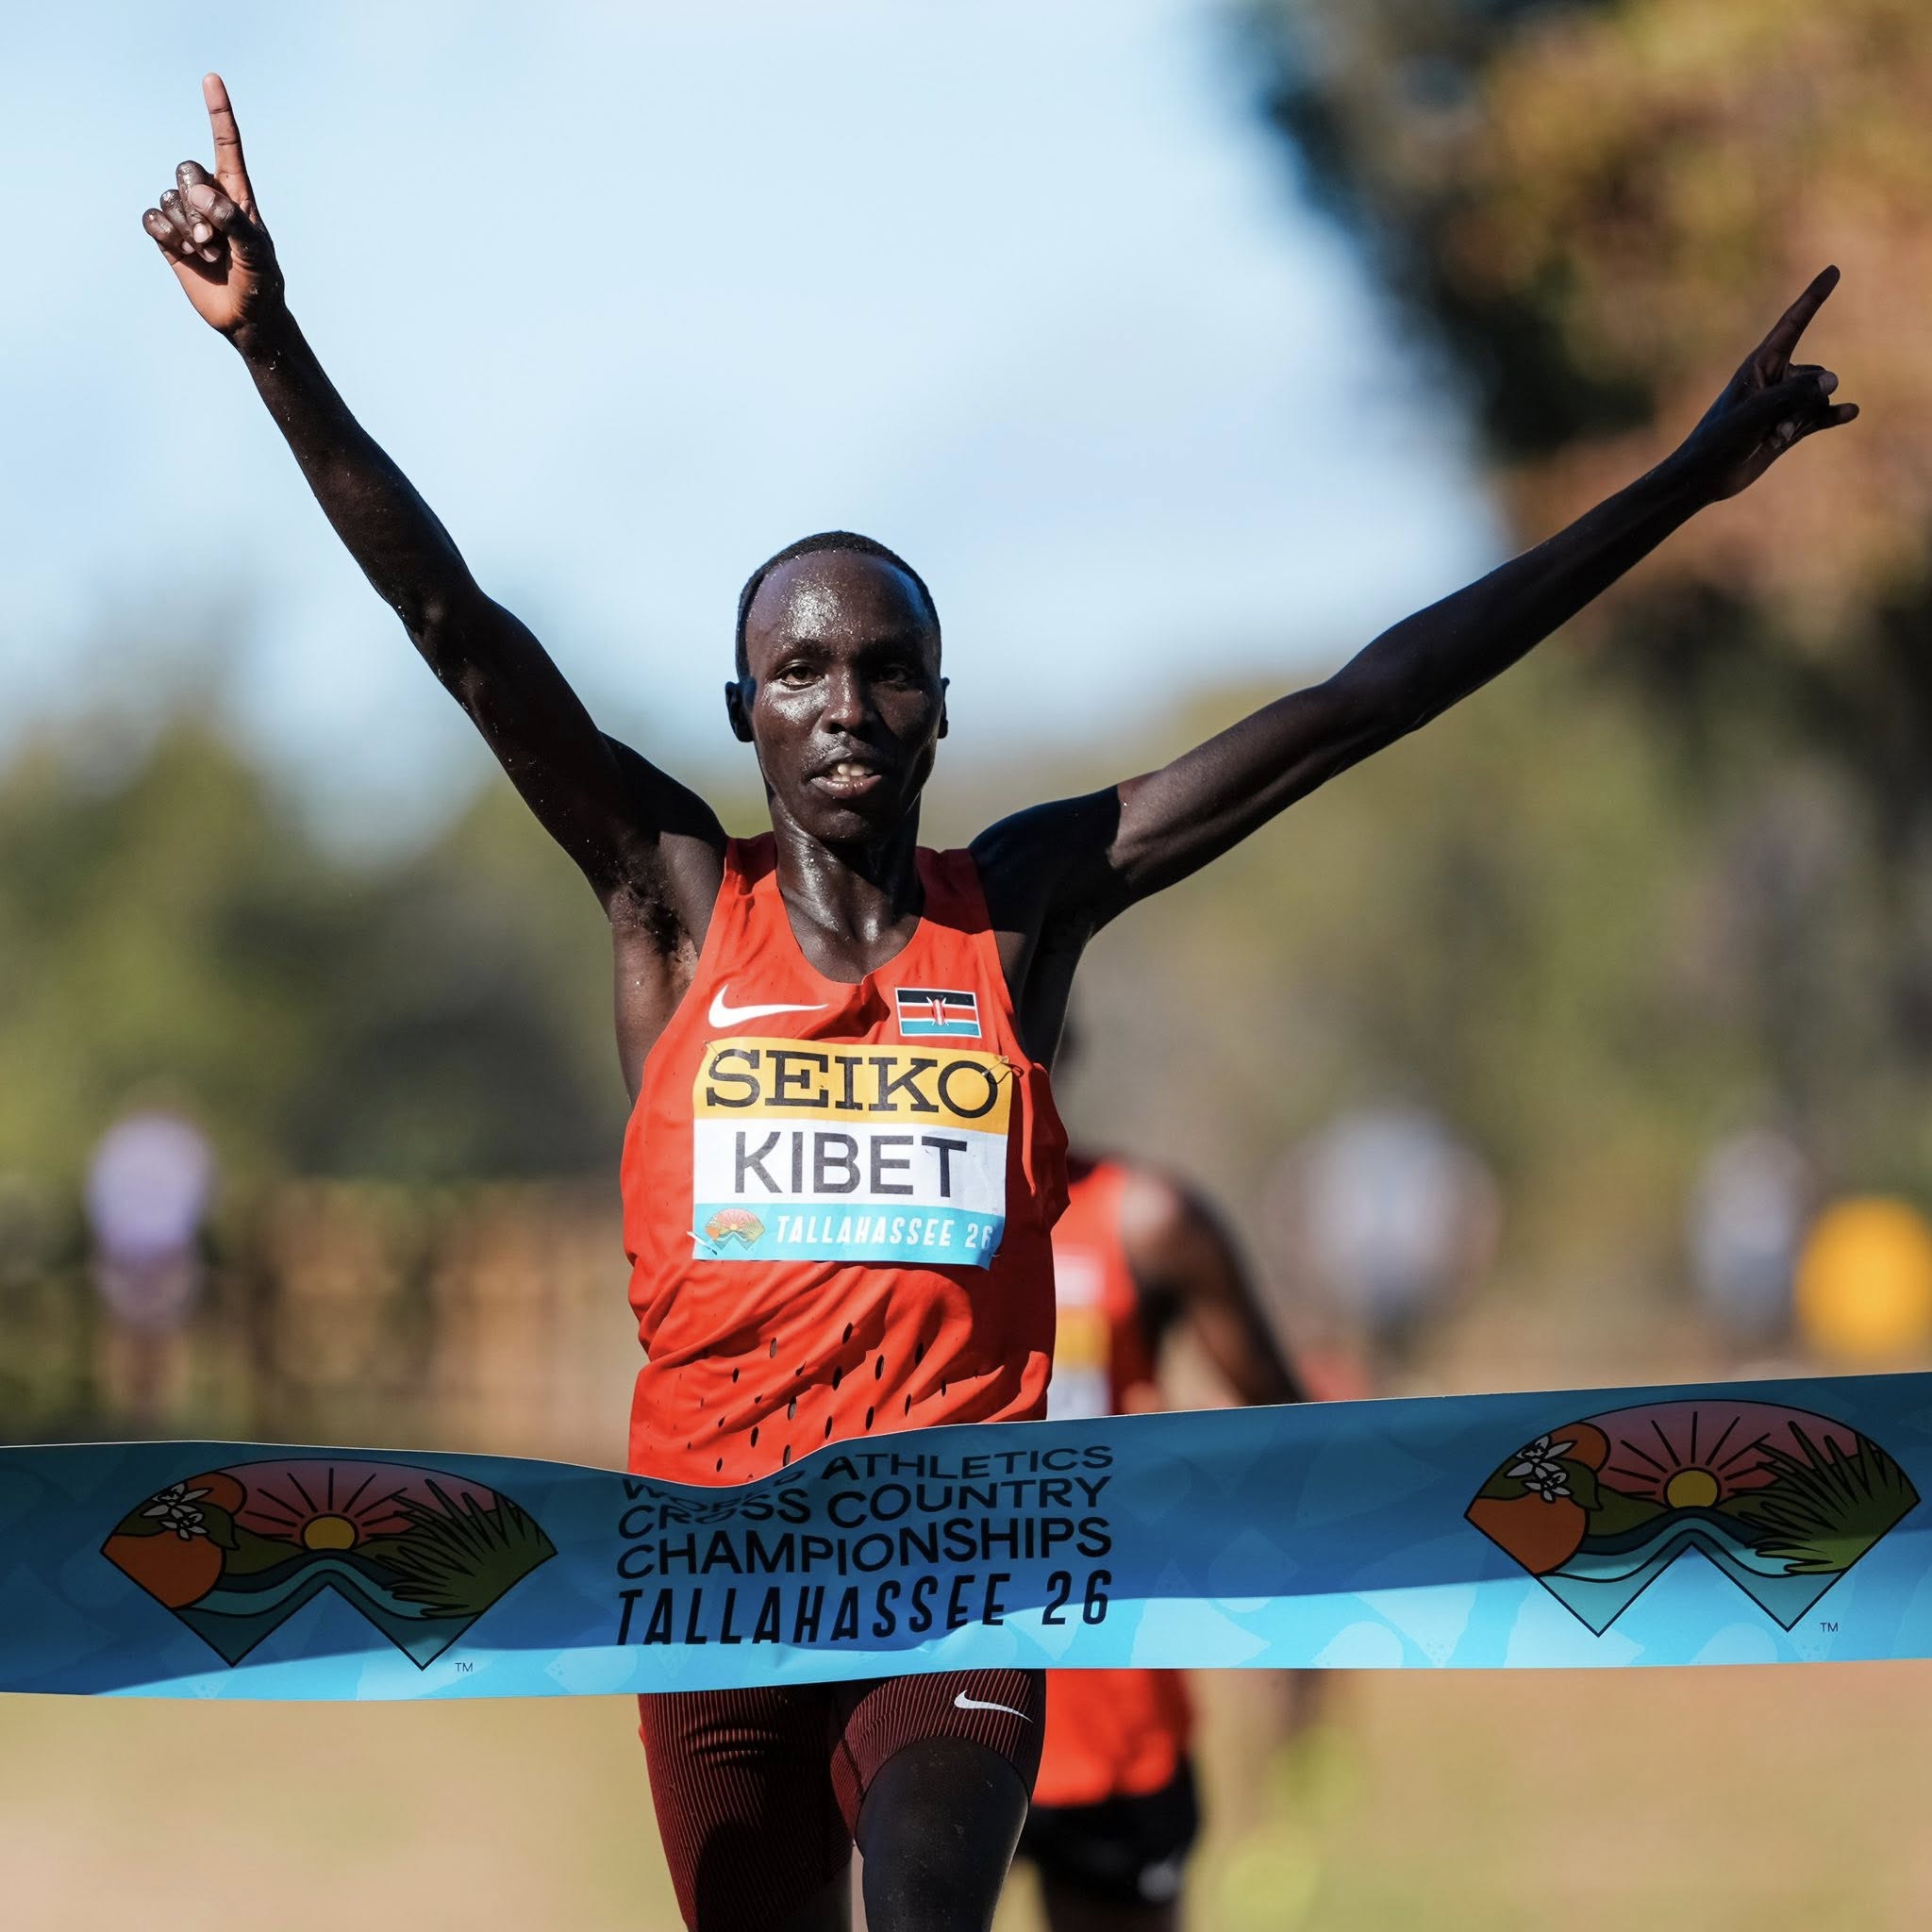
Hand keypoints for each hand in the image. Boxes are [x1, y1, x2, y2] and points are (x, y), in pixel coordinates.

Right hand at [141, 74, 282, 341]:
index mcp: (238, 195)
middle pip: (186, 169)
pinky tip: (183, 253)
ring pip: (169, 197)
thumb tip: (200, 194)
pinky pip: (151, 218)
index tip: (212, 79)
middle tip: (215, 241)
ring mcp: (188, 217)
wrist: (246, 320)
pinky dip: (165, 235)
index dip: (219, 113)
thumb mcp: (257, 254)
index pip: (227, 145)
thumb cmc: (261, 285)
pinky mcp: (169, 237)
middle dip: (197, 205)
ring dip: (186, 229)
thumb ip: (233, 220)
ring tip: (208, 253)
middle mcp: (211, 199)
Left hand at [1671, 267, 1858, 501]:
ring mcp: (1784, 403)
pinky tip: (1851, 412)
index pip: (1793, 323)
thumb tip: (1833, 381)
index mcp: (1759, 365)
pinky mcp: (1789, 426)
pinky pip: (1822, 415)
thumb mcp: (1755, 413)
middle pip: (1815, 374)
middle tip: (1770, 423)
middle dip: (1803, 398)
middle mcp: (1775, 379)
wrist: (1704, 478)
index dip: (1813, 297)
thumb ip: (1795, 394)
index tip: (1834, 271)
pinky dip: (1835, 415)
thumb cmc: (1719, 441)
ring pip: (1819, 398)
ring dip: (1803, 418)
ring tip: (1772, 436)